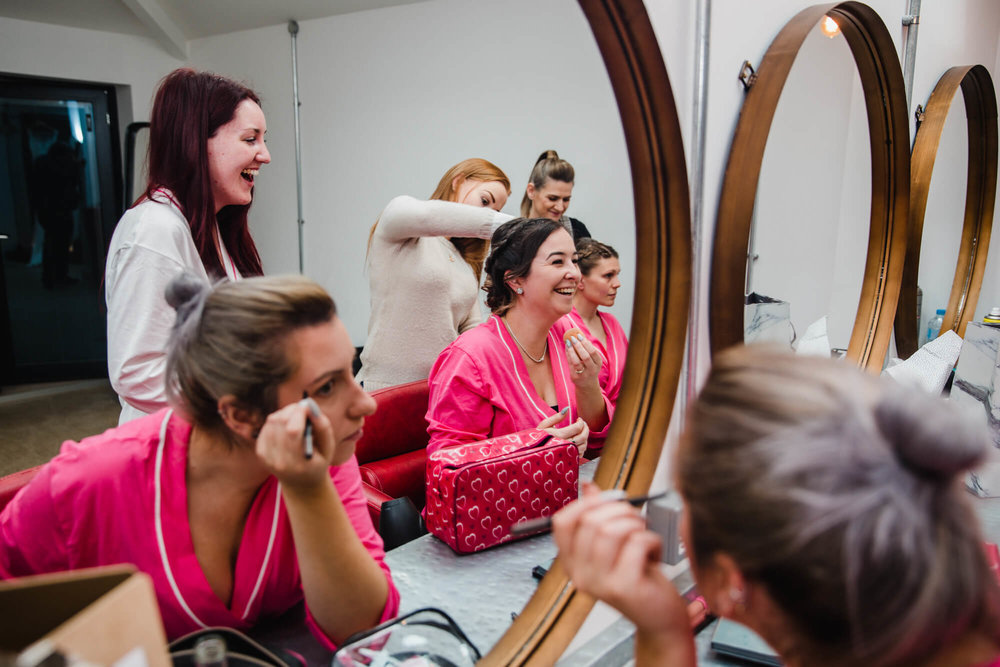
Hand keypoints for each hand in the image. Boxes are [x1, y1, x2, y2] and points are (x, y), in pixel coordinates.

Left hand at [255, 398, 334, 491]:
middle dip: (292, 410)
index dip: (299, 413)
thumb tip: (310, 407)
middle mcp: (280, 462)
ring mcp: (267, 458)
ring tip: (296, 419)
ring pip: (272, 422)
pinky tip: (286, 427)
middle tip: (302, 409)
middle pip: (280, 423)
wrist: (301, 483)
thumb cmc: (318, 461)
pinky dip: (277, 421)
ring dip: (285, 413)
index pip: (292, 431)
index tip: (307, 407)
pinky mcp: (260, 452)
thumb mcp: (328, 446)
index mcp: (299, 463)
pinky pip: (266, 426)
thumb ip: (323, 426)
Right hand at [537, 414, 588, 456]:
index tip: (579, 419)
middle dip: (586, 428)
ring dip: (585, 437)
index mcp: (559, 435)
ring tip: (580, 432)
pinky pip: (580, 453)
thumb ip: (556, 417)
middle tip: (583, 424)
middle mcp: (565, 445)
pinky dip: (582, 447)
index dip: (581, 422)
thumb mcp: (544, 425)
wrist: (531, 452)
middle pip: (583, 437)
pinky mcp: (568, 459)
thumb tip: (567, 409)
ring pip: (583, 446)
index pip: (577, 428)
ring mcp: (567, 453)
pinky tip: (578, 441)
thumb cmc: (537, 437)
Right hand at [552, 483, 690, 637]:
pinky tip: (655, 553)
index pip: (562, 523)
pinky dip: (652, 540)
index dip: (585, 504)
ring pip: (611, 530)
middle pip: (590, 521)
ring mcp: (599, 583)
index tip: (607, 500)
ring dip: (636, 524)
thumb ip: (599, 516)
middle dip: (620, 510)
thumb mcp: (615, 546)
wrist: (659, 618)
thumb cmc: (639, 578)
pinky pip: (636, 543)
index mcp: (572, 563)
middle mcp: (580, 575)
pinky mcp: (622, 587)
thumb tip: (588, 487)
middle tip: (636, 519)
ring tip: (645, 535)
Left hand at [565, 333, 602, 385]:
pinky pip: (570, 365)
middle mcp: (592, 370)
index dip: (586, 343)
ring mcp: (583, 375)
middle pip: (586, 357)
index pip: (593, 352)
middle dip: (579, 346)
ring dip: (572, 351)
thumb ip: (588, 349)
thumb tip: (579, 334)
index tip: (580, 336)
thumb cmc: (589, 367)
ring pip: (577, 362)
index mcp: (598, 364)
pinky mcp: (575, 377)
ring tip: (568, 343)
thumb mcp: (593, 360)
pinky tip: (567, 348)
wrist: (587, 384)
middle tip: (573, 338)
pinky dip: (568, 355)